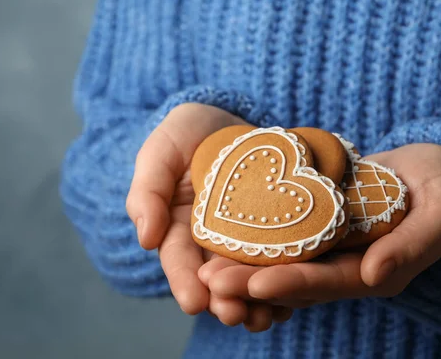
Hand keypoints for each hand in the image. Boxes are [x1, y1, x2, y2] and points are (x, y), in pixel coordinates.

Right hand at [127, 103, 266, 325]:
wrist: (225, 121)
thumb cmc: (185, 134)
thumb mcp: (159, 154)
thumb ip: (148, 192)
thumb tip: (145, 239)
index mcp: (178, 229)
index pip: (178, 259)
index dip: (184, 281)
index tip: (193, 303)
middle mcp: (210, 241)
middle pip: (215, 278)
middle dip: (223, 300)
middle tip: (234, 316)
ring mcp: (244, 238)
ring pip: (248, 276)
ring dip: (255, 301)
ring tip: (267, 318)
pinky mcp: (275, 229)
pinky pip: (279, 257)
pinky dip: (285, 281)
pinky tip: (295, 298)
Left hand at [200, 143, 440, 308]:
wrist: (421, 166)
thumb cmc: (437, 185)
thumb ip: (415, 244)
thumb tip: (375, 275)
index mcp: (371, 270)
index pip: (327, 282)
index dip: (292, 284)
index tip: (255, 284)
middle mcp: (340, 267)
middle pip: (291, 280)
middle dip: (250, 284)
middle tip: (210, 282)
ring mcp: (322, 249)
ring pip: (276, 264)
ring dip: (240, 268)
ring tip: (202, 269)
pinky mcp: (307, 228)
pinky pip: (275, 239)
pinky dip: (247, 242)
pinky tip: (216, 239)